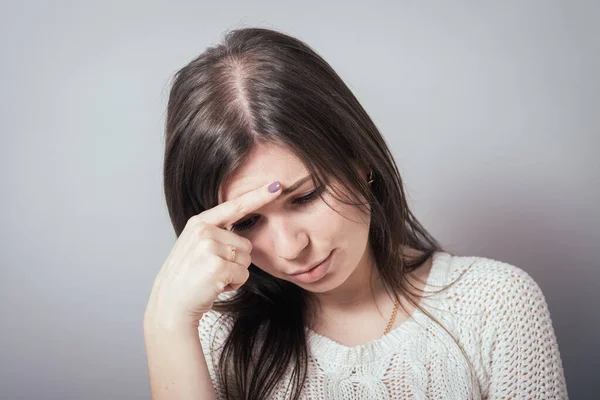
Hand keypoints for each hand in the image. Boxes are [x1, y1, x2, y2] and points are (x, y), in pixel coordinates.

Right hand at [144, 181, 281, 327]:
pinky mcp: (218, 266)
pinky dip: (234, 284)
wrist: (170, 304)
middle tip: (212, 270)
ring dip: (235, 273)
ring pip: (246, 260)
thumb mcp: (195, 246)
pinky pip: (244, 274)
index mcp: (199, 223)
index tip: (277, 185)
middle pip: (246, 243)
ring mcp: (209, 247)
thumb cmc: (187, 278)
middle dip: (236, 261)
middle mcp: (204, 231)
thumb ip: (216, 234)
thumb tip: (244, 234)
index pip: (235, 206)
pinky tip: (215, 286)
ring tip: (212, 278)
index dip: (258, 195)